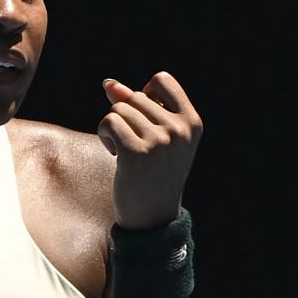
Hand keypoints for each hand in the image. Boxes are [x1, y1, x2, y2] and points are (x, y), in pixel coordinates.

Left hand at [97, 73, 202, 228]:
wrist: (153, 217)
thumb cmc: (153, 174)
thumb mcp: (154, 137)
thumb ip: (134, 107)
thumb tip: (108, 83)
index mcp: (192, 122)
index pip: (162, 80)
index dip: (144, 94)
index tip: (144, 120)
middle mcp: (179, 129)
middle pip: (135, 97)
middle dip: (126, 117)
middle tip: (135, 145)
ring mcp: (160, 140)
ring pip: (119, 109)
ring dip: (113, 128)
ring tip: (125, 151)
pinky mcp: (137, 152)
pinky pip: (109, 122)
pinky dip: (105, 136)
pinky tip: (116, 155)